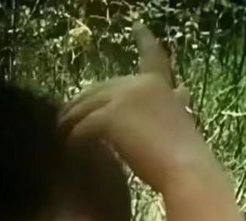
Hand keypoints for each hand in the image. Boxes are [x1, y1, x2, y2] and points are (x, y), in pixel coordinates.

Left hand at [58, 24, 218, 194]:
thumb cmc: (184, 155)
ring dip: (70, 122)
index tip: (137, 26)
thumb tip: (183, 89)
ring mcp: (124, 97)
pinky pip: (83, 127)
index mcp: (158, 83)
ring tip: (60, 136)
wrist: (185, 169)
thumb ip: (176, 101)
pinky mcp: (111, 117)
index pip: (151, 55)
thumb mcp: (181, 118)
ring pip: (86, 107)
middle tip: (64, 118)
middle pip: (99, 89)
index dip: (144, 40)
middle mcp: (140, 83)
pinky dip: (74, 140)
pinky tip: (71, 150)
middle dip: (80, 104)